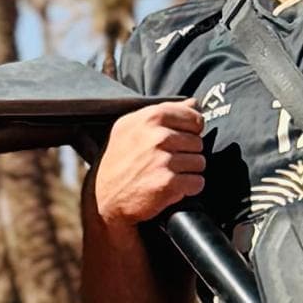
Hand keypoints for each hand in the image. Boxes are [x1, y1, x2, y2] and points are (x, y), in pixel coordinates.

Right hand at [94, 103, 206, 228]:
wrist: (103, 199)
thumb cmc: (118, 162)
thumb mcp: (131, 127)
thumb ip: (164, 112)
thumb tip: (194, 103)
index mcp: (149, 117)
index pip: (193, 117)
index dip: (191, 130)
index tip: (180, 139)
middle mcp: (156, 136)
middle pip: (198, 141)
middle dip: (187, 152)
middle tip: (166, 161)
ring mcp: (163, 160)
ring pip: (200, 162)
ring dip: (188, 171)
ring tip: (167, 173)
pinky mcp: (168, 183)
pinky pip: (197, 182)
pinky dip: (188, 188)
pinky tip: (170, 187)